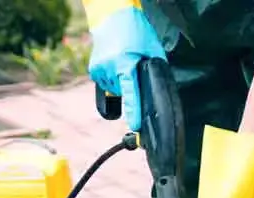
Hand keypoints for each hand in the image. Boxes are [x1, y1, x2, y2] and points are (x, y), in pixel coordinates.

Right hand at [86, 4, 164, 131]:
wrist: (114, 16)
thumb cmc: (137, 31)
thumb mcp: (153, 50)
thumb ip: (156, 70)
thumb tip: (159, 91)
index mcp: (125, 63)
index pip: (130, 93)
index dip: (134, 111)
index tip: (136, 126)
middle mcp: (110, 68)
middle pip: (124, 92)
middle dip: (132, 86)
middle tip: (135, 67)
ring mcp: (100, 70)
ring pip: (115, 89)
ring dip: (122, 82)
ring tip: (125, 62)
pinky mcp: (94, 70)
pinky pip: (107, 84)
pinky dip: (113, 79)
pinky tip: (116, 65)